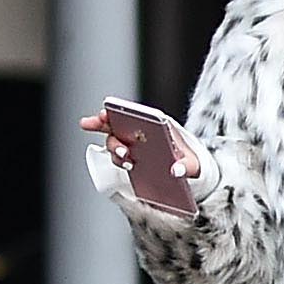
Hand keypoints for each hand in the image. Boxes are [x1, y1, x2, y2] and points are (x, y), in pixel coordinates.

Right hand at [75, 112, 202, 179]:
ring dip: (115, 148)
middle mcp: (141, 130)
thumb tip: (176, 170)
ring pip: (114, 139)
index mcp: (156, 123)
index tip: (106, 113)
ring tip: (126, 158)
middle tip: (90, 124)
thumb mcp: (193, 164)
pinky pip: (117, 154)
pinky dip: (116, 158)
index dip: (117, 111)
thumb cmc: (189, 162)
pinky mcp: (130, 155)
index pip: (133, 112)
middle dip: (101, 123)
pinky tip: (125, 164)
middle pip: (116, 122)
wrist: (185, 172)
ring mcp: (133, 142)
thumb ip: (187, 166)